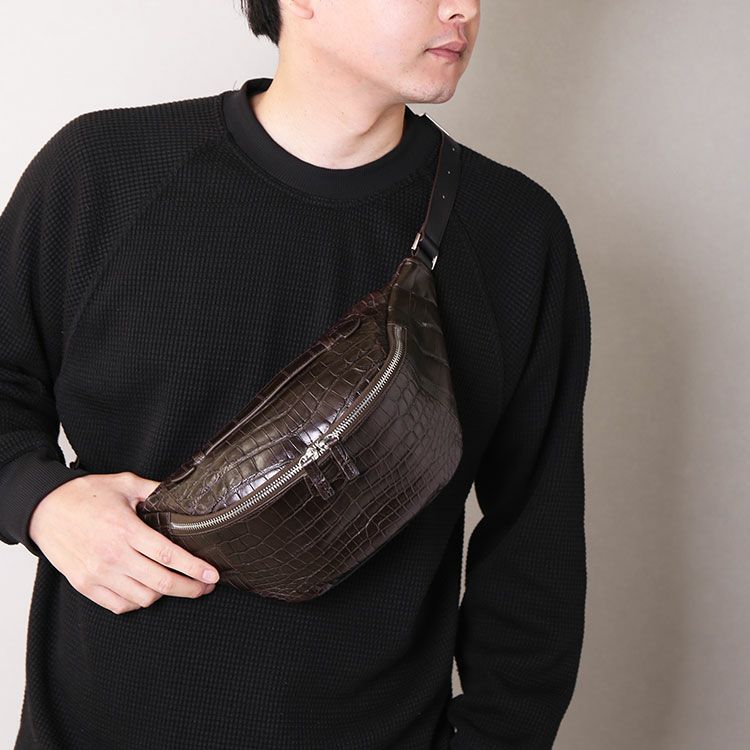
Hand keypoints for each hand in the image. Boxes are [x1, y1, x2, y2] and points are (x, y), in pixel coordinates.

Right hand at [28, 471, 219, 613]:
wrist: (43, 509)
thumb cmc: (84, 495)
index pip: (168, 555)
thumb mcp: (125, 483)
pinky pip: (119, 605)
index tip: (212, 575)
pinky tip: (148, 591)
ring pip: (143, 598)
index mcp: (126, 530)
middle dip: (190, 588)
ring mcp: (98, 574)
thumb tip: (180, 494)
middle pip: (161, 583)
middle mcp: (113, 556)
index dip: (194, 568)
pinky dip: (138, 603)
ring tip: (179, 585)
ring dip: (165, 595)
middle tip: (206, 587)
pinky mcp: (85, 585)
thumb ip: (155, 489)